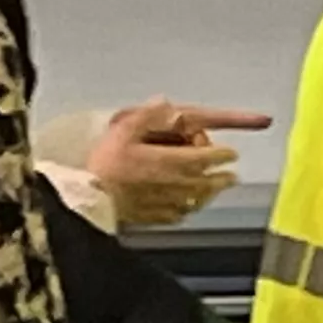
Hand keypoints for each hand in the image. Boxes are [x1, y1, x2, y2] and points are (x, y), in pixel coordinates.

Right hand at [86, 101, 268, 226]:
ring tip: (215, 190)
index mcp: (174, 161)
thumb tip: (168, 104)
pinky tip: (187, 205)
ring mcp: (170, 204)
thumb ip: (150, 116)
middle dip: (223, 177)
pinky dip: (189, 208)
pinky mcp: (158, 218)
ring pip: (199, 200)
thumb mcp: (125, 129)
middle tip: (232, 175)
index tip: (232, 154)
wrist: (90, 198)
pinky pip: (181, 213)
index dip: (222, 154)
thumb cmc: (107, 162)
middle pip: (210, 182)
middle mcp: (178, 184)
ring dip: (211, 193)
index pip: (208, 157)